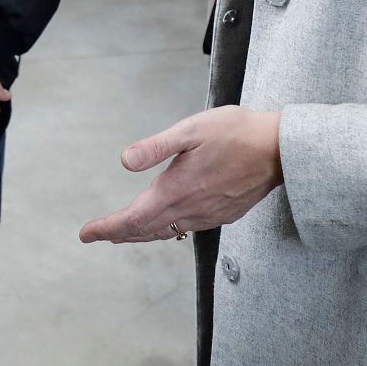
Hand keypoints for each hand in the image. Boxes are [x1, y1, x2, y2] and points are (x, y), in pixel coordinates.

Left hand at [78, 107, 282, 243]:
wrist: (280, 149)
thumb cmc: (236, 132)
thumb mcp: (191, 130)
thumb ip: (156, 147)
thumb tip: (124, 161)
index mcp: (177, 191)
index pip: (133, 219)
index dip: (107, 228)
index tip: (86, 234)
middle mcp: (192, 210)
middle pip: (147, 230)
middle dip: (119, 234)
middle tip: (96, 235)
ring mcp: (209, 215)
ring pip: (167, 232)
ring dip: (141, 234)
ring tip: (122, 233)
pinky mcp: (224, 214)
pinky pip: (187, 229)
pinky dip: (166, 230)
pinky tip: (164, 224)